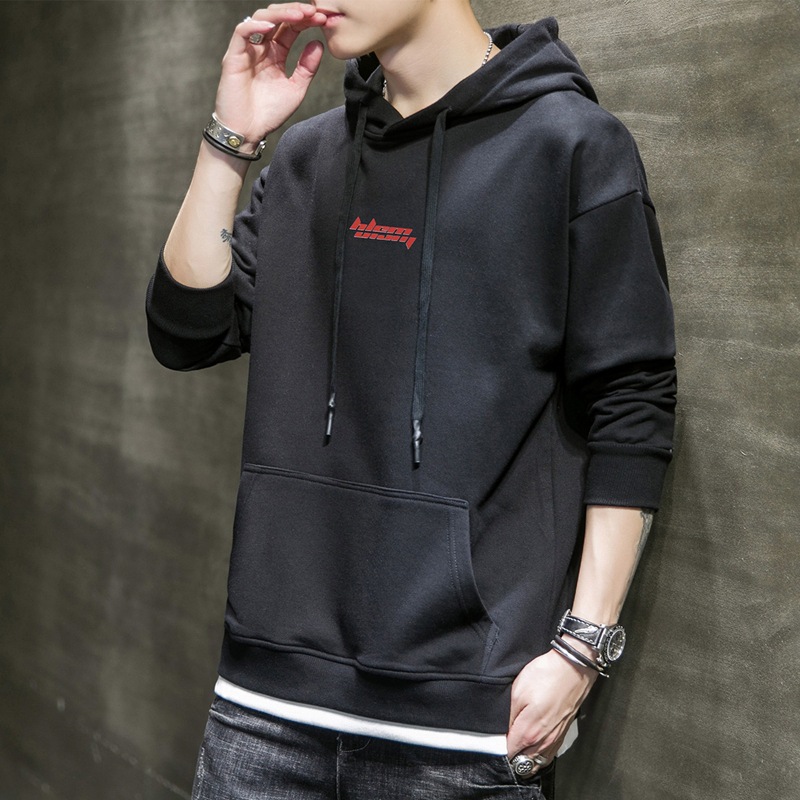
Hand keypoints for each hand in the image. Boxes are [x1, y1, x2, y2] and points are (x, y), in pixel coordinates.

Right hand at [214, 4, 329, 147]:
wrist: (249, 132)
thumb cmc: (269, 114)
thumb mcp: (296, 89)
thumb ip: (307, 67)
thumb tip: (318, 43)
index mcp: (276, 54)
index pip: (290, 28)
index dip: (306, 21)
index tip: (323, 19)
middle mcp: (261, 48)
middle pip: (277, 18)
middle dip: (296, 12)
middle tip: (314, 12)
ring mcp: (247, 50)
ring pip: (260, 19)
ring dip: (281, 14)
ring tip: (299, 15)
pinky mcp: (233, 57)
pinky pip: (241, 33)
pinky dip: (255, 26)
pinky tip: (271, 27)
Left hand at [506, 648, 597, 771]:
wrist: (573, 668)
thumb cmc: (546, 676)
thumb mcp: (517, 691)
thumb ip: (508, 717)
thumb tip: (502, 732)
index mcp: (528, 732)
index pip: (509, 753)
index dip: (498, 749)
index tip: (494, 741)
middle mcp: (543, 741)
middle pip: (523, 762)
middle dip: (512, 757)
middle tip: (504, 742)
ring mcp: (554, 739)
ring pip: (536, 761)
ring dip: (525, 757)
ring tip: (517, 745)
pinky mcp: (562, 734)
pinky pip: (548, 755)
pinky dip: (538, 754)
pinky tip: (533, 744)